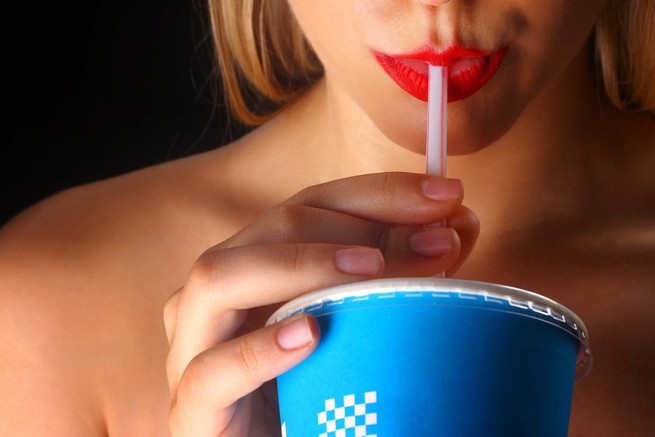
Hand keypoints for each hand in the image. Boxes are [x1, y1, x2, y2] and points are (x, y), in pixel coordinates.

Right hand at [164, 172, 478, 435]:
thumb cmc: (322, 392)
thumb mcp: (367, 322)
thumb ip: (405, 273)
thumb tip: (458, 222)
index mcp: (258, 266)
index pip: (312, 205)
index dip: (378, 193)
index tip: (447, 194)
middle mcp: (219, 294)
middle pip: (274, 226)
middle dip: (357, 225)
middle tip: (432, 241)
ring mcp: (195, 347)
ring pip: (220, 278)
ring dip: (301, 264)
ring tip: (370, 271)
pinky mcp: (192, 410)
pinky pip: (211, 371)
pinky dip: (258, 349)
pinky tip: (309, 335)